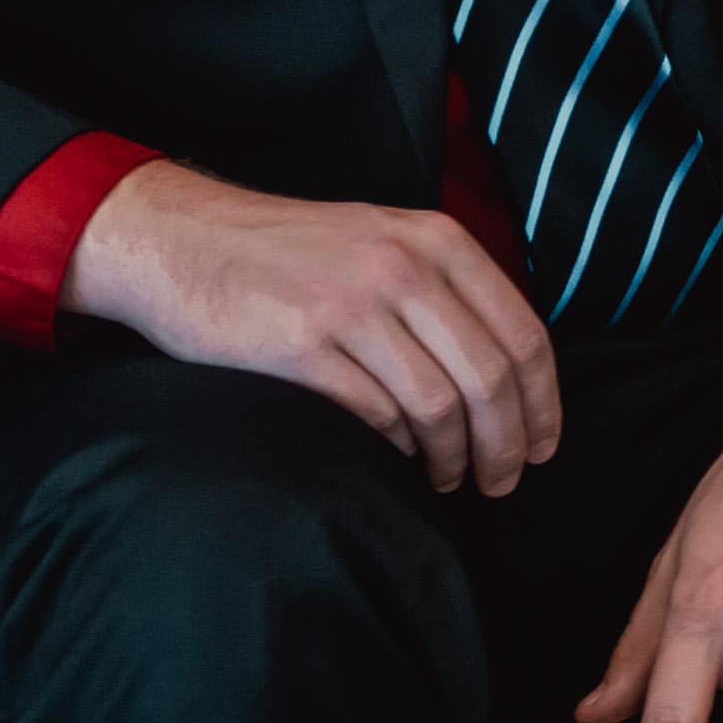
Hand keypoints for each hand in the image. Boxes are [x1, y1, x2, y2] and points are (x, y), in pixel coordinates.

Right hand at [65, 160, 563, 495]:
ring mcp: (349, 306)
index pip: (524, 336)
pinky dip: (395, 448)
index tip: (543, 447)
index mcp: (437, 241)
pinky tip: (394, 458)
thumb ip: (447, 289)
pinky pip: (374, 416)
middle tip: (501, 482)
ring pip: (439, 406)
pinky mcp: (297, 346)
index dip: (543, 405)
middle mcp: (402, 268)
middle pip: (490, 379)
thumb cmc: (288, 254)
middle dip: (507, 445)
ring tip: (448, 479)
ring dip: (453, 458)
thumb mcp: (384, 240)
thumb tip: (510, 377)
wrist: (178, 240)